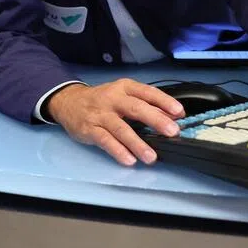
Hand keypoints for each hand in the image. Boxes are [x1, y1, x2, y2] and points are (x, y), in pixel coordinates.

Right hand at [45, 80, 184, 165]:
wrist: (68, 101)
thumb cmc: (101, 100)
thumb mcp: (122, 95)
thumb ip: (144, 104)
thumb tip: (170, 117)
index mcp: (124, 88)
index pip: (147, 92)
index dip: (164, 101)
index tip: (179, 112)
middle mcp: (112, 99)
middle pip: (136, 108)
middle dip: (156, 120)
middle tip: (172, 132)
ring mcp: (100, 114)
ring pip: (121, 128)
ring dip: (137, 143)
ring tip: (151, 157)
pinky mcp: (90, 129)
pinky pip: (105, 141)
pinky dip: (118, 151)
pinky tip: (129, 160)